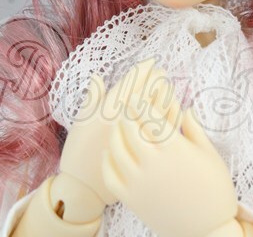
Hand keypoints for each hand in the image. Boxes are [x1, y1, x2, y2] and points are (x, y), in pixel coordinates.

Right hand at [58, 59, 180, 206]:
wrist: (83, 188)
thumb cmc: (79, 152)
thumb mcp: (80, 122)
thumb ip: (92, 98)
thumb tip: (99, 76)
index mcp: (107, 110)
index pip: (132, 82)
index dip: (144, 70)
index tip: (152, 63)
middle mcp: (124, 121)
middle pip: (148, 91)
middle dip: (156, 79)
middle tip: (162, 72)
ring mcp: (137, 137)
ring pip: (158, 108)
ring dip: (165, 93)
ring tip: (167, 86)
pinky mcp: (146, 153)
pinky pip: (164, 130)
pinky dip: (170, 115)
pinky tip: (173, 108)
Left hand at [102, 107, 237, 236]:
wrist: (209, 231)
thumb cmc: (215, 190)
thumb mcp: (210, 154)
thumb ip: (194, 128)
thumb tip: (185, 108)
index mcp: (174, 148)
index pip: (149, 116)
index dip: (141, 103)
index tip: (138, 95)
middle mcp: (153, 163)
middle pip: (129, 128)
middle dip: (127, 114)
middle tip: (126, 106)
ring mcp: (139, 182)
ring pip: (116, 149)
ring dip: (115, 133)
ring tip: (119, 125)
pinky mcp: (132, 200)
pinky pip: (111, 175)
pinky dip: (108, 161)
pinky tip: (111, 152)